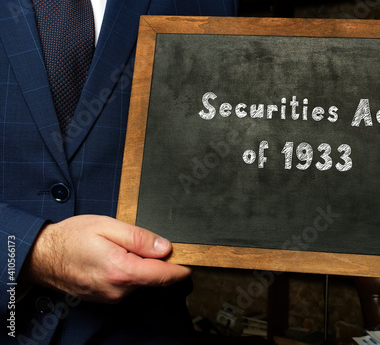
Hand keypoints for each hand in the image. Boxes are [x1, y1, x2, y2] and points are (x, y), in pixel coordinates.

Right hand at [21, 215, 191, 302]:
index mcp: (123, 271)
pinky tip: (118, 257)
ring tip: (125, 246)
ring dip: (144, 266)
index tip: (192, 257)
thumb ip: (139, 238)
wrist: (42, 256)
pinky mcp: (107, 298)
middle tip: (152, 240)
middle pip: (156, 279)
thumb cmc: (72, 238)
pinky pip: (129, 285)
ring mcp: (112, 297)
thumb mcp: (107, 226)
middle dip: (161, 261)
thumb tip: (165, 247)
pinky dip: (131, 272)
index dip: (182, 266)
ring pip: (142, 282)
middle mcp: (119, 290)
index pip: (165, 275)